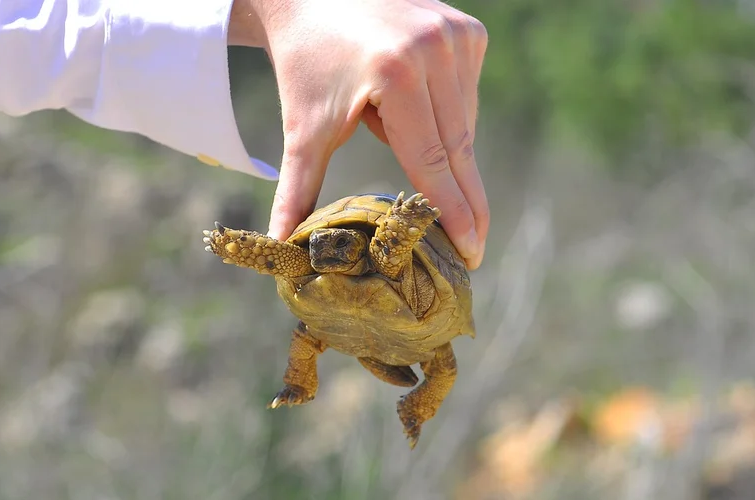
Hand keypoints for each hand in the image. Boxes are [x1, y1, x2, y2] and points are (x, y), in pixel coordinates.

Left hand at [229, 0, 489, 269]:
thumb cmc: (305, 64)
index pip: (432, 159)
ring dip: (439, 145)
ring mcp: (457, 35)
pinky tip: (405, 97)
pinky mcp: (468, 30)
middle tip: (473, 250)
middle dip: (465, 200)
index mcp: (396, 75)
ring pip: (463, 123)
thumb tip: (281, 247)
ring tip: (382, 120)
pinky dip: (443, 113)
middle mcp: (436, 50)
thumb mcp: (303, 128)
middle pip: (457, 146)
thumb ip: (298, 189)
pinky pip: (465, 95)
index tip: (471, 253)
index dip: (454, 211)